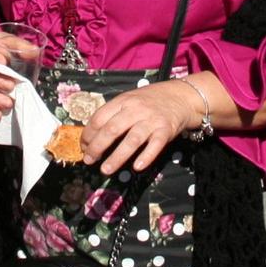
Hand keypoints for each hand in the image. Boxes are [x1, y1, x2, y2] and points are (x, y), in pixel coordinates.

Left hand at [82, 81, 201, 174]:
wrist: (181, 96)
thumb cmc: (150, 101)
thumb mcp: (129, 100)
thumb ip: (113, 114)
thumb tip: (93, 136)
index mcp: (123, 101)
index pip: (99, 117)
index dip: (88, 134)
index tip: (84, 147)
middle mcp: (136, 109)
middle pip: (112, 129)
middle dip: (97, 147)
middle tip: (89, 160)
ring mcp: (151, 120)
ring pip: (131, 140)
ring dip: (117, 157)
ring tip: (105, 169)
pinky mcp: (166, 130)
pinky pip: (155, 145)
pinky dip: (145, 157)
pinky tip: (136, 167)